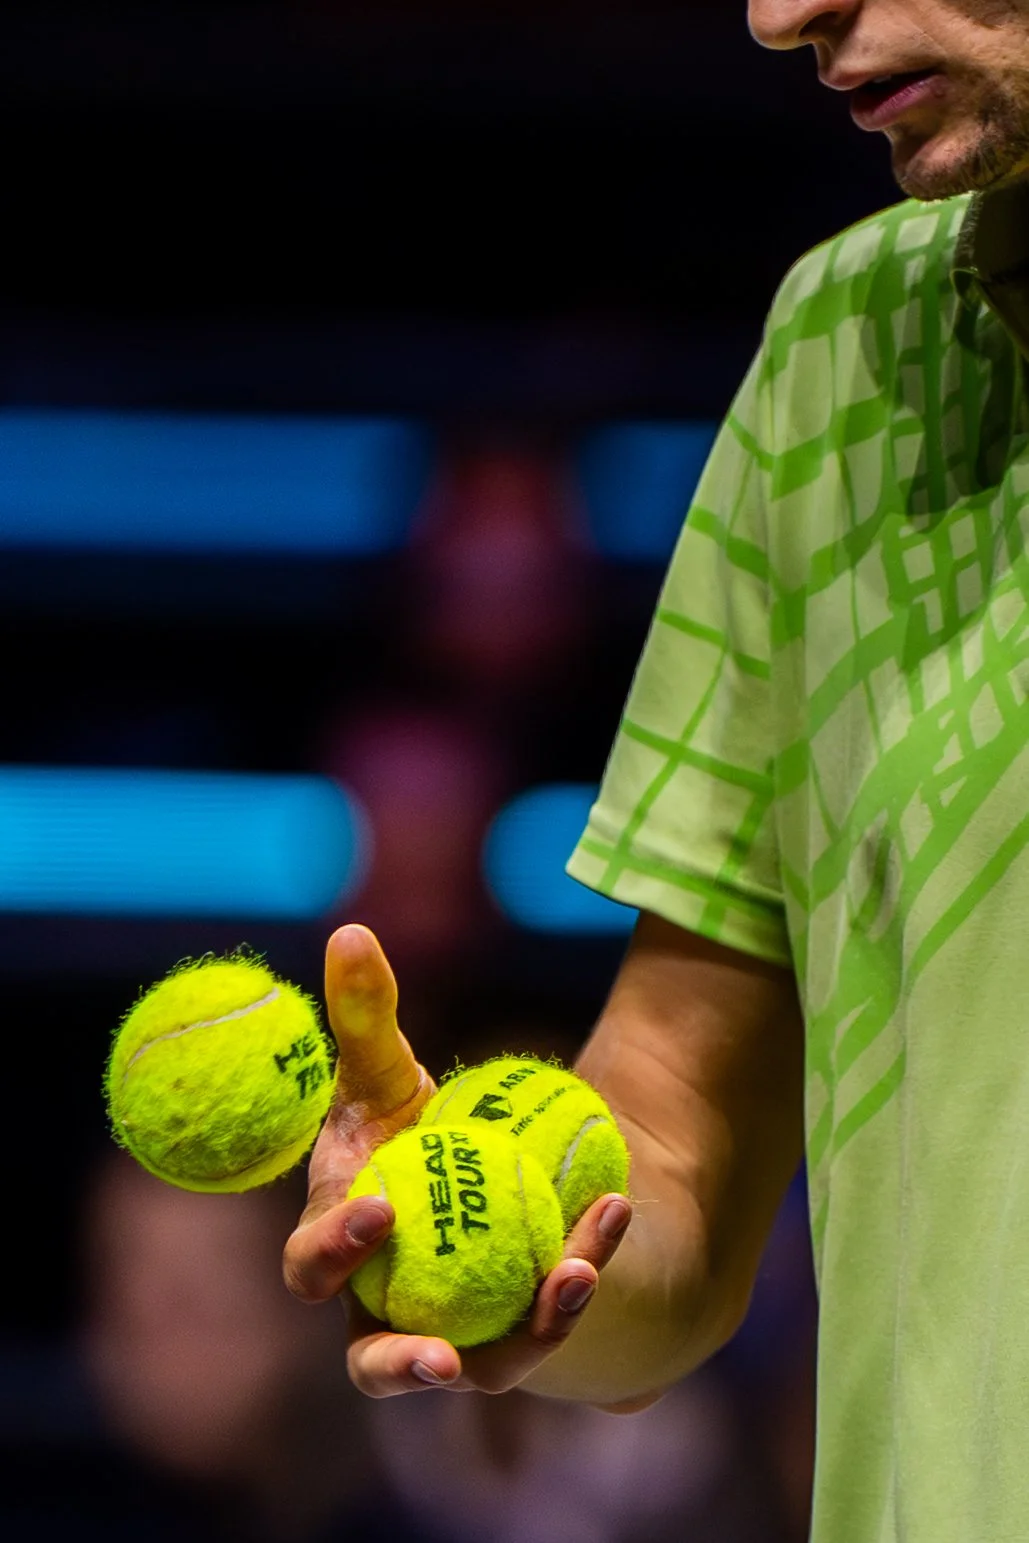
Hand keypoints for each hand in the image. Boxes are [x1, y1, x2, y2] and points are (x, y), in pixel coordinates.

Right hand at [282, 923, 632, 1396]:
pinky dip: (577, 1276)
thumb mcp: (392, 1070)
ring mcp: (454, 1332)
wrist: (485, 1169)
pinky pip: (547, 1321)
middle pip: (376, 1362)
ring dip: (529, 1331)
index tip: (379, 1208)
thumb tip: (351, 932)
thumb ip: (366, 1013)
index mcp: (340, 1245)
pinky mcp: (516, 1336)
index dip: (332, 1251)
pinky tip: (612, 1216)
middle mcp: (384, 1307)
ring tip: (574, 1278)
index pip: (313, 1267)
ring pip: (484, 1362)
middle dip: (401, 1366)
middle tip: (440, 1358)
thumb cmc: (415, 1123)